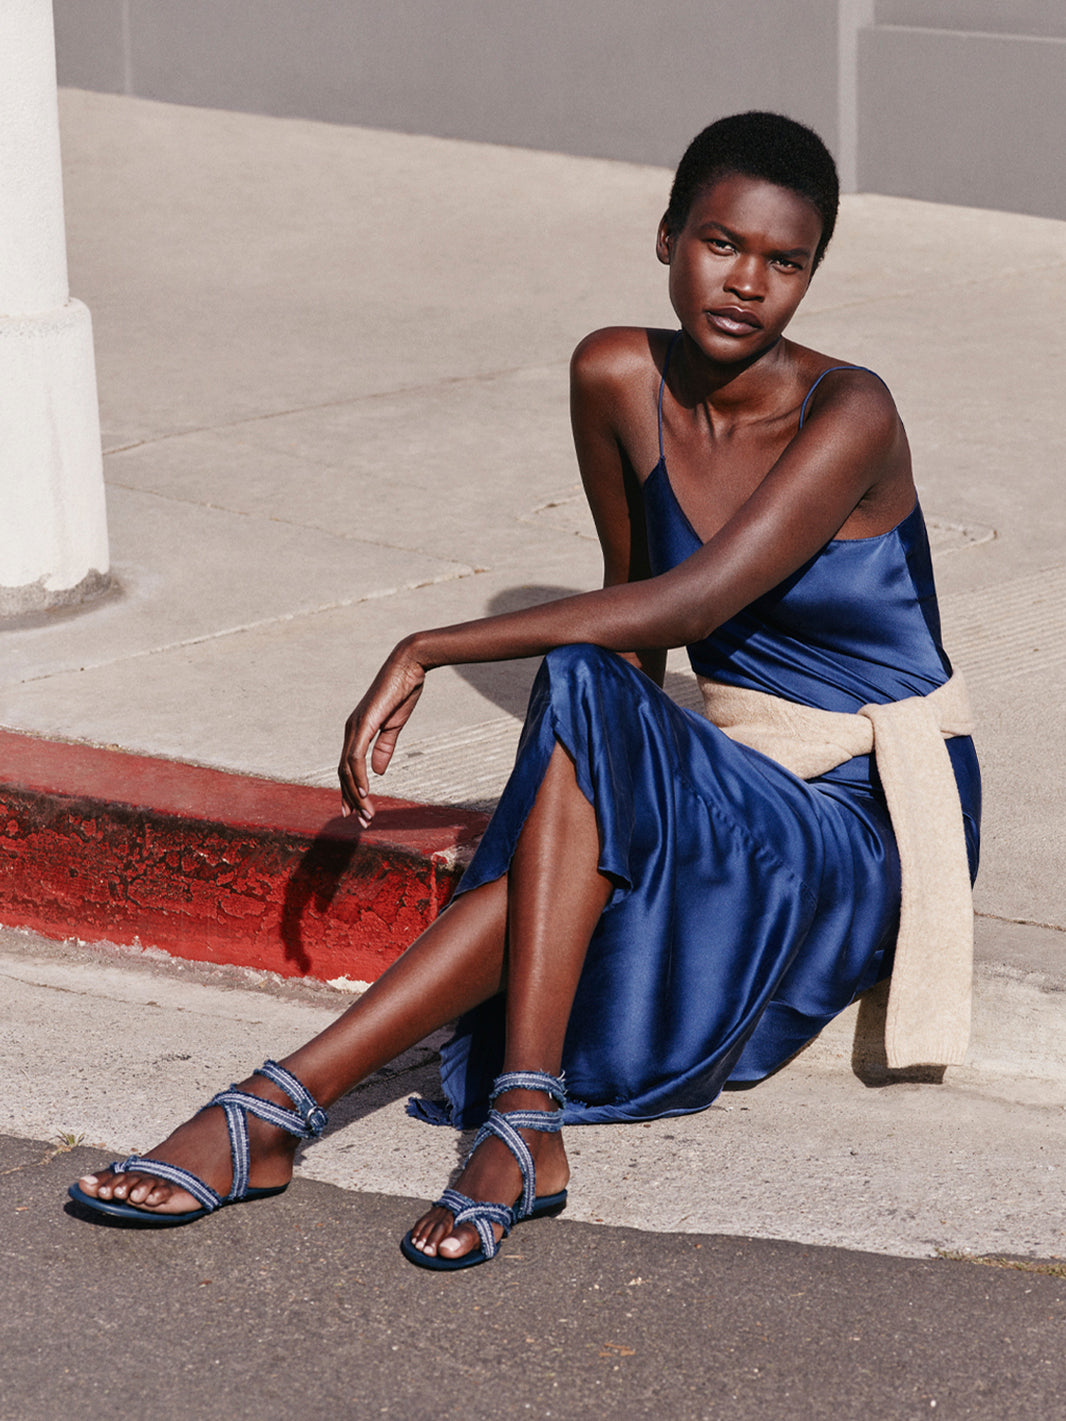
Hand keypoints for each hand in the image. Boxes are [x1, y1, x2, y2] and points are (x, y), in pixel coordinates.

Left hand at [338, 639, 425, 825]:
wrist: (409, 665)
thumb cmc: (403, 691)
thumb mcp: (394, 725)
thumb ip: (384, 747)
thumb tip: (377, 772)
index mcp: (357, 730)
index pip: (348, 767)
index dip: (351, 790)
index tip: (358, 811)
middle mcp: (350, 730)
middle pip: (343, 773)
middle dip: (351, 799)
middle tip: (361, 821)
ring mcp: (354, 727)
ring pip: (347, 770)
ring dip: (356, 794)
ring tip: (366, 814)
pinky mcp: (363, 724)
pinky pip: (355, 757)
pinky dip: (358, 777)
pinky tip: (365, 793)